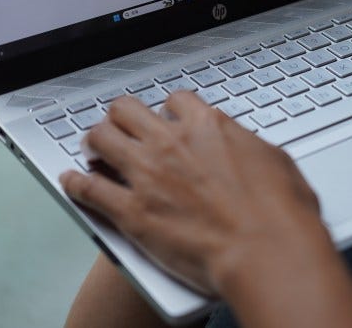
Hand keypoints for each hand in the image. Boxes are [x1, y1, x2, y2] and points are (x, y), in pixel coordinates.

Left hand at [58, 92, 330, 296]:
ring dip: (94, 141)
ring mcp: (148, 175)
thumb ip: (246, 147)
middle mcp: (172, 142)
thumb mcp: (274, 161)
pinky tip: (71, 181)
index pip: (175, 99)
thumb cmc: (281, 214)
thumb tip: (243, 148)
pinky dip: (75, 184)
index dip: (168, 108)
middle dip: (121, 117)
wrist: (266, 252)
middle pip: (127, 110)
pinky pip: (88, 189)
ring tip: (93, 148)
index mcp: (209, 126)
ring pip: (100, 138)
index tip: (167, 118)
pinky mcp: (132, 212)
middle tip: (120, 127)